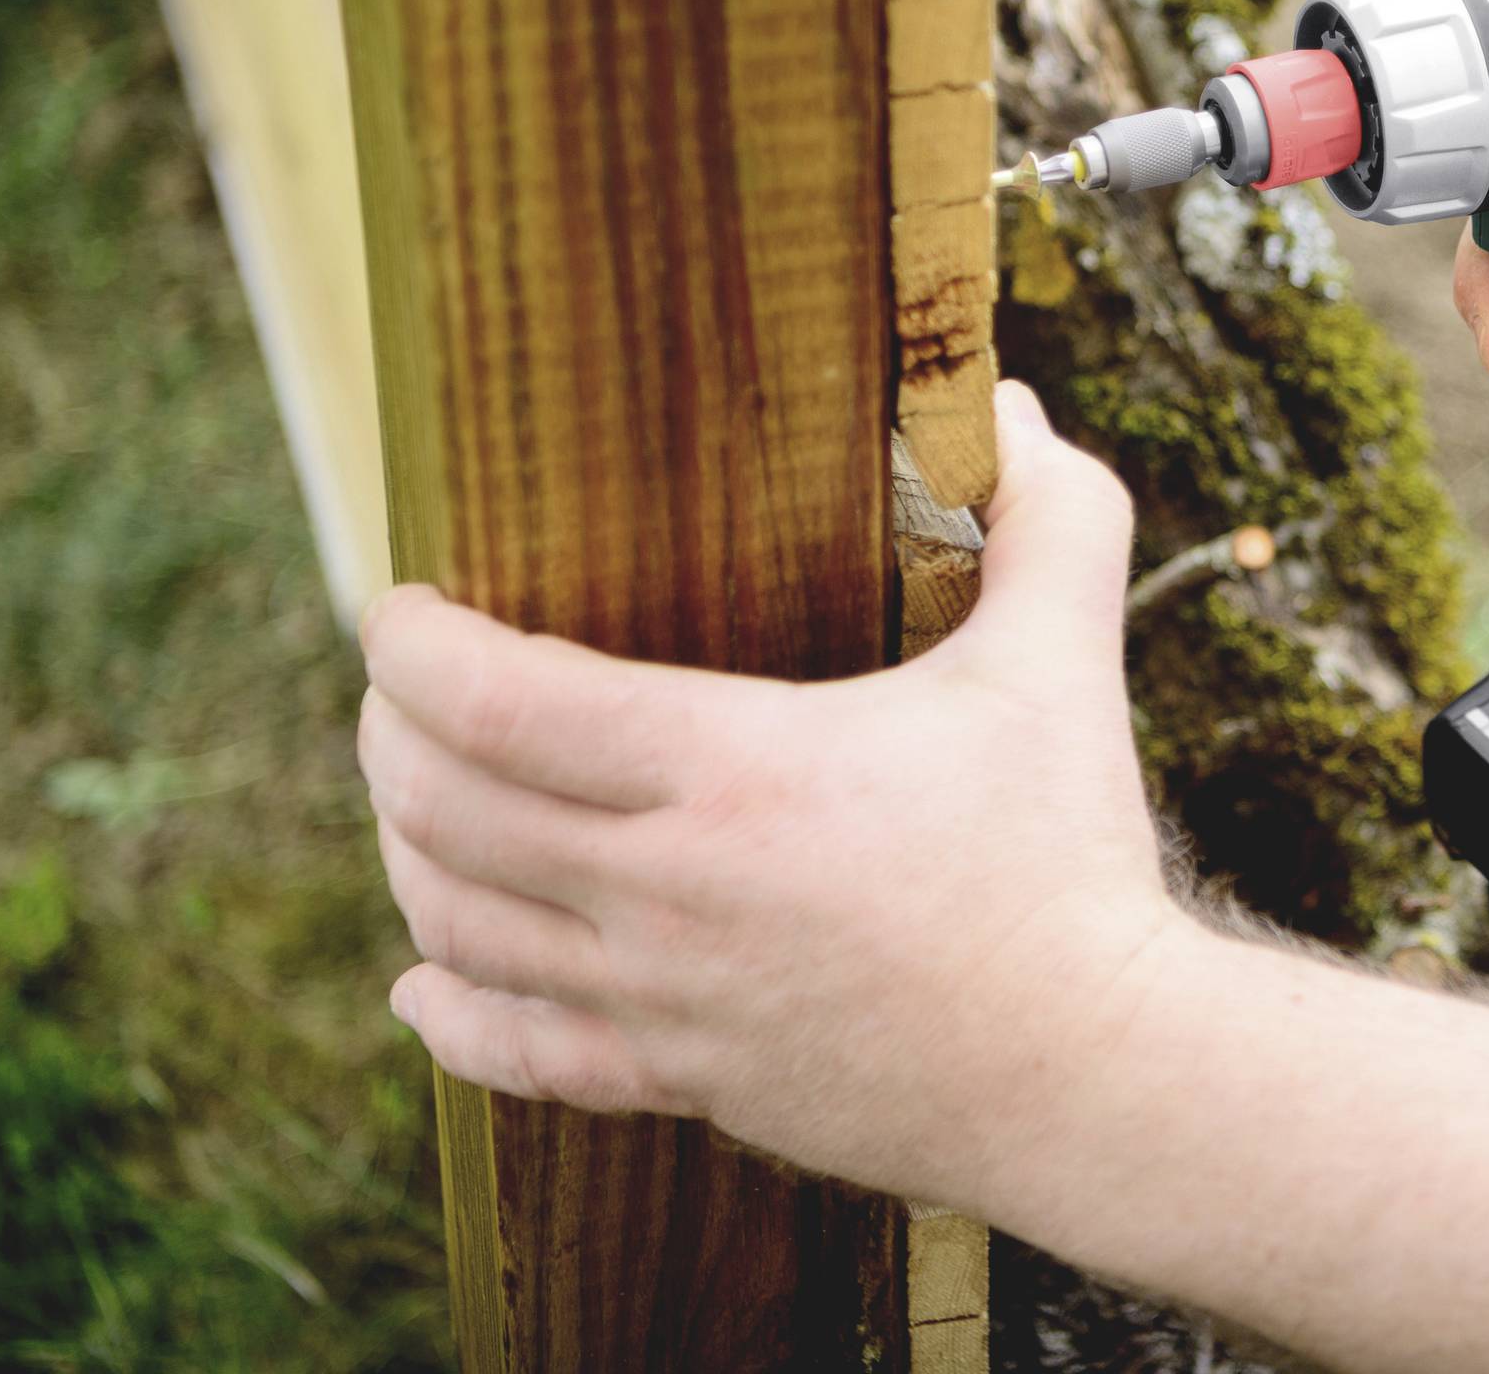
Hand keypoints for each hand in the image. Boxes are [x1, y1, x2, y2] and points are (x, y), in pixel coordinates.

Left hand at [356, 382, 1176, 1214]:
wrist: (1095, 1071)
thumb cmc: (1071, 856)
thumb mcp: (1063, 664)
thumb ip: (1051, 521)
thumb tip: (1025, 406)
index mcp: (736, 771)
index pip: (499, 704)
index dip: (416, 649)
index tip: (401, 608)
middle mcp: (670, 891)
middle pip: (448, 809)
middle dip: (393, 736)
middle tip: (403, 688)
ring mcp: (667, 999)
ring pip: (461, 928)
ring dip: (411, 853)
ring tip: (417, 800)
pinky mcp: (690, 1082)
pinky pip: (522, 1056)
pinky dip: (450, 1014)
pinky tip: (424, 983)